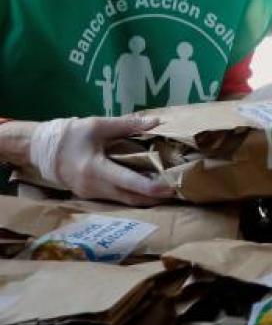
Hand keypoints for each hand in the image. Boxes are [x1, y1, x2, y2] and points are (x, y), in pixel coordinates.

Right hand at [29, 116, 174, 205]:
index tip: (170, 187)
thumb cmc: (70, 135)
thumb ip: (127, 125)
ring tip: (167, 193)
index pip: (128, 182)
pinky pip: (116, 199)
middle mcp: (94, 187)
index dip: (150, 187)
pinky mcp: (90, 195)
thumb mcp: (98, 125)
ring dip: (145, 199)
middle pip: (130, 198)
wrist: (40, 149)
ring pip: (124, 201)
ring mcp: (91, 194)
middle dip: (154, 198)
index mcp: (95, 169)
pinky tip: (147, 191)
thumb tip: (156, 122)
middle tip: (178, 191)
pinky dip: (132, 196)